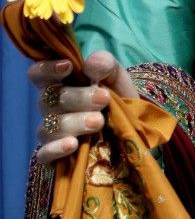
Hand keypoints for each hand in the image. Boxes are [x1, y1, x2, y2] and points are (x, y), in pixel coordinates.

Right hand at [29, 50, 137, 164]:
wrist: (131, 127)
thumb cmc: (117, 96)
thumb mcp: (116, 76)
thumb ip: (106, 64)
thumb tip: (91, 64)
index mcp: (60, 84)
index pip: (38, 74)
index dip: (46, 69)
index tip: (68, 66)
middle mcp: (51, 107)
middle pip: (50, 100)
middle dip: (78, 98)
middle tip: (103, 98)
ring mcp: (51, 132)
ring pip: (49, 127)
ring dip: (74, 122)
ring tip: (98, 121)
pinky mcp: (54, 155)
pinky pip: (44, 154)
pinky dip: (56, 149)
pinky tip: (73, 144)